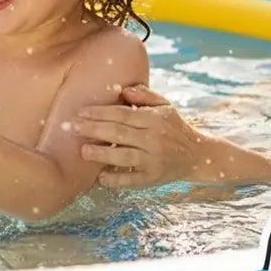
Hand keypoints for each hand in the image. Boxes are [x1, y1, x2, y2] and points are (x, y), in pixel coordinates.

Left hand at [69, 83, 207, 187]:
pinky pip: (132, 181)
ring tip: (83, 151)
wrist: (199, 155)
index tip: (81, 112)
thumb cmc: (175, 127)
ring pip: (124, 157)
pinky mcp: (153, 178)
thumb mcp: (165, 106)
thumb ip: (145, 96)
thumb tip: (122, 90)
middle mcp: (154, 140)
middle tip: (72, 127)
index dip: (100, 112)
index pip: (123, 114)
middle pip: (119, 133)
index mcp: (155, 120)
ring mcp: (154, 161)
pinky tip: (100, 177)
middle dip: (93, 129)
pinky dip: (116, 180)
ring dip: (102, 154)